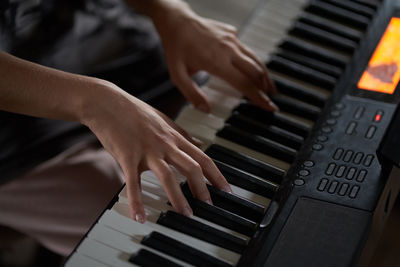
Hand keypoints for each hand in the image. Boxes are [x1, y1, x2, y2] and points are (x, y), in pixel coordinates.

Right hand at [82, 81, 230, 222]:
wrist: (106, 102)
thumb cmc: (133, 111)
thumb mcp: (163, 119)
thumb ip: (182, 133)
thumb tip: (199, 144)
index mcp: (174, 136)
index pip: (202, 157)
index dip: (216, 175)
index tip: (226, 190)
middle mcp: (165, 144)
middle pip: (191, 167)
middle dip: (203, 189)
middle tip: (209, 207)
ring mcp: (146, 150)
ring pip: (168, 176)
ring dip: (179, 198)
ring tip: (185, 215)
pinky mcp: (127, 156)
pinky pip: (133, 182)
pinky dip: (136, 201)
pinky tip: (139, 217)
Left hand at [152, 1, 276, 111]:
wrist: (176, 21)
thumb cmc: (176, 47)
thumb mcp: (177, 75)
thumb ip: (191, 94)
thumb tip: (205, 109)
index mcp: (217, 62)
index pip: (244, 84)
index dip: (259, 97)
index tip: (269, 106)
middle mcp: (228, 50)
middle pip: (256, 72)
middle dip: (266, 88)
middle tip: (271, 99)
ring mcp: (232, 40)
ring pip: (255, 59)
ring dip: (264, 75)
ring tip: (269, 87)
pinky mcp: (232, 33)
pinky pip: (247, 50)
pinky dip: (254, 62)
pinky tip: (253, 70)